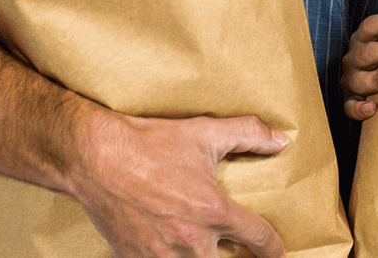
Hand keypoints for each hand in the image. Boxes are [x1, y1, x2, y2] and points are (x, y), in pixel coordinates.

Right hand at [69, 111, 288, 256]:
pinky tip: (172, 251)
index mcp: (213, 211)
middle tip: (238, 251)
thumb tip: (280, 140)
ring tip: (204, 249)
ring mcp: (163, 257)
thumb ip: (248, 133)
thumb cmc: (151, 144)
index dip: (274, 249)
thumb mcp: (204, 132)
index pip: (258, 239)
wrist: (97, 158)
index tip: (277, 252)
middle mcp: (191, 241)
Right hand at [341, 0, 377, 120]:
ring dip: (373, 80)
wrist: (375, 84)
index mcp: (363, 37)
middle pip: (363, 53)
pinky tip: (373, 108)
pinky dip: (360, 108)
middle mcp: (354, 57)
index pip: (369, 27)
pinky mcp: (350, 102)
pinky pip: (350, 107)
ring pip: (356, 80)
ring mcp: (350, 80)